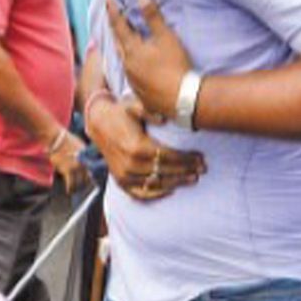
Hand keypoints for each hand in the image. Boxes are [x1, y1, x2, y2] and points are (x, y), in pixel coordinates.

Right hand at [47, 129, 91, 193]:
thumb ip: (83, 155)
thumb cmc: (66, 140)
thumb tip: (83, 164)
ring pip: (79, 182)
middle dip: (84, 185)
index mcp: (87, 157)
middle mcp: (84, 163)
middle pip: (86, 178)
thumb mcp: (79, 145)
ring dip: (77, 188)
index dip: (90, 179)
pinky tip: (69, 191)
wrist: (57, 138)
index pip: (91, 171)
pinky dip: (70, 188)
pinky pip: (70, 183)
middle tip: (81, 189)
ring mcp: (76, 167)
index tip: (89, 184)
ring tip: (74, 191)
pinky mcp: (68, 170)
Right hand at [86, 95, 204, 200]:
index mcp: (137, 146)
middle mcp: (130, 164)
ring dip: (177, 182)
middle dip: (186, 170)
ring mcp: (124, 175)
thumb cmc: (121, 112)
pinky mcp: (120, 181)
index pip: (169, 157)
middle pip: (166, 171)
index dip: (187, 159)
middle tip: (202, 169)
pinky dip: (156, 195)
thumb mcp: (134, 105)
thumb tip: (165, 119)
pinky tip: (171, 190)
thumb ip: (150, 111)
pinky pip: (140, 194)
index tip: (200, 158)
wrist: (98, 122)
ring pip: (156, 183)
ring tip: (192, 179)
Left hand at [107, 0, 192, 122]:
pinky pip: (131, 75)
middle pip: (117, 43)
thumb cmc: (175, 66)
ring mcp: (132, 80)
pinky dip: (132, 66)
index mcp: (131, 50)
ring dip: (123, 47)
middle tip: (113, 16)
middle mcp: (127, 65)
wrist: (183, 99)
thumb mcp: (166, 38)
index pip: (118, 25)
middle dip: (115, 28)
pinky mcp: (139, 93)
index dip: (112, 10)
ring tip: (126, 39)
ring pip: (123, 60)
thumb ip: (153, 16)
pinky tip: (137, 67)